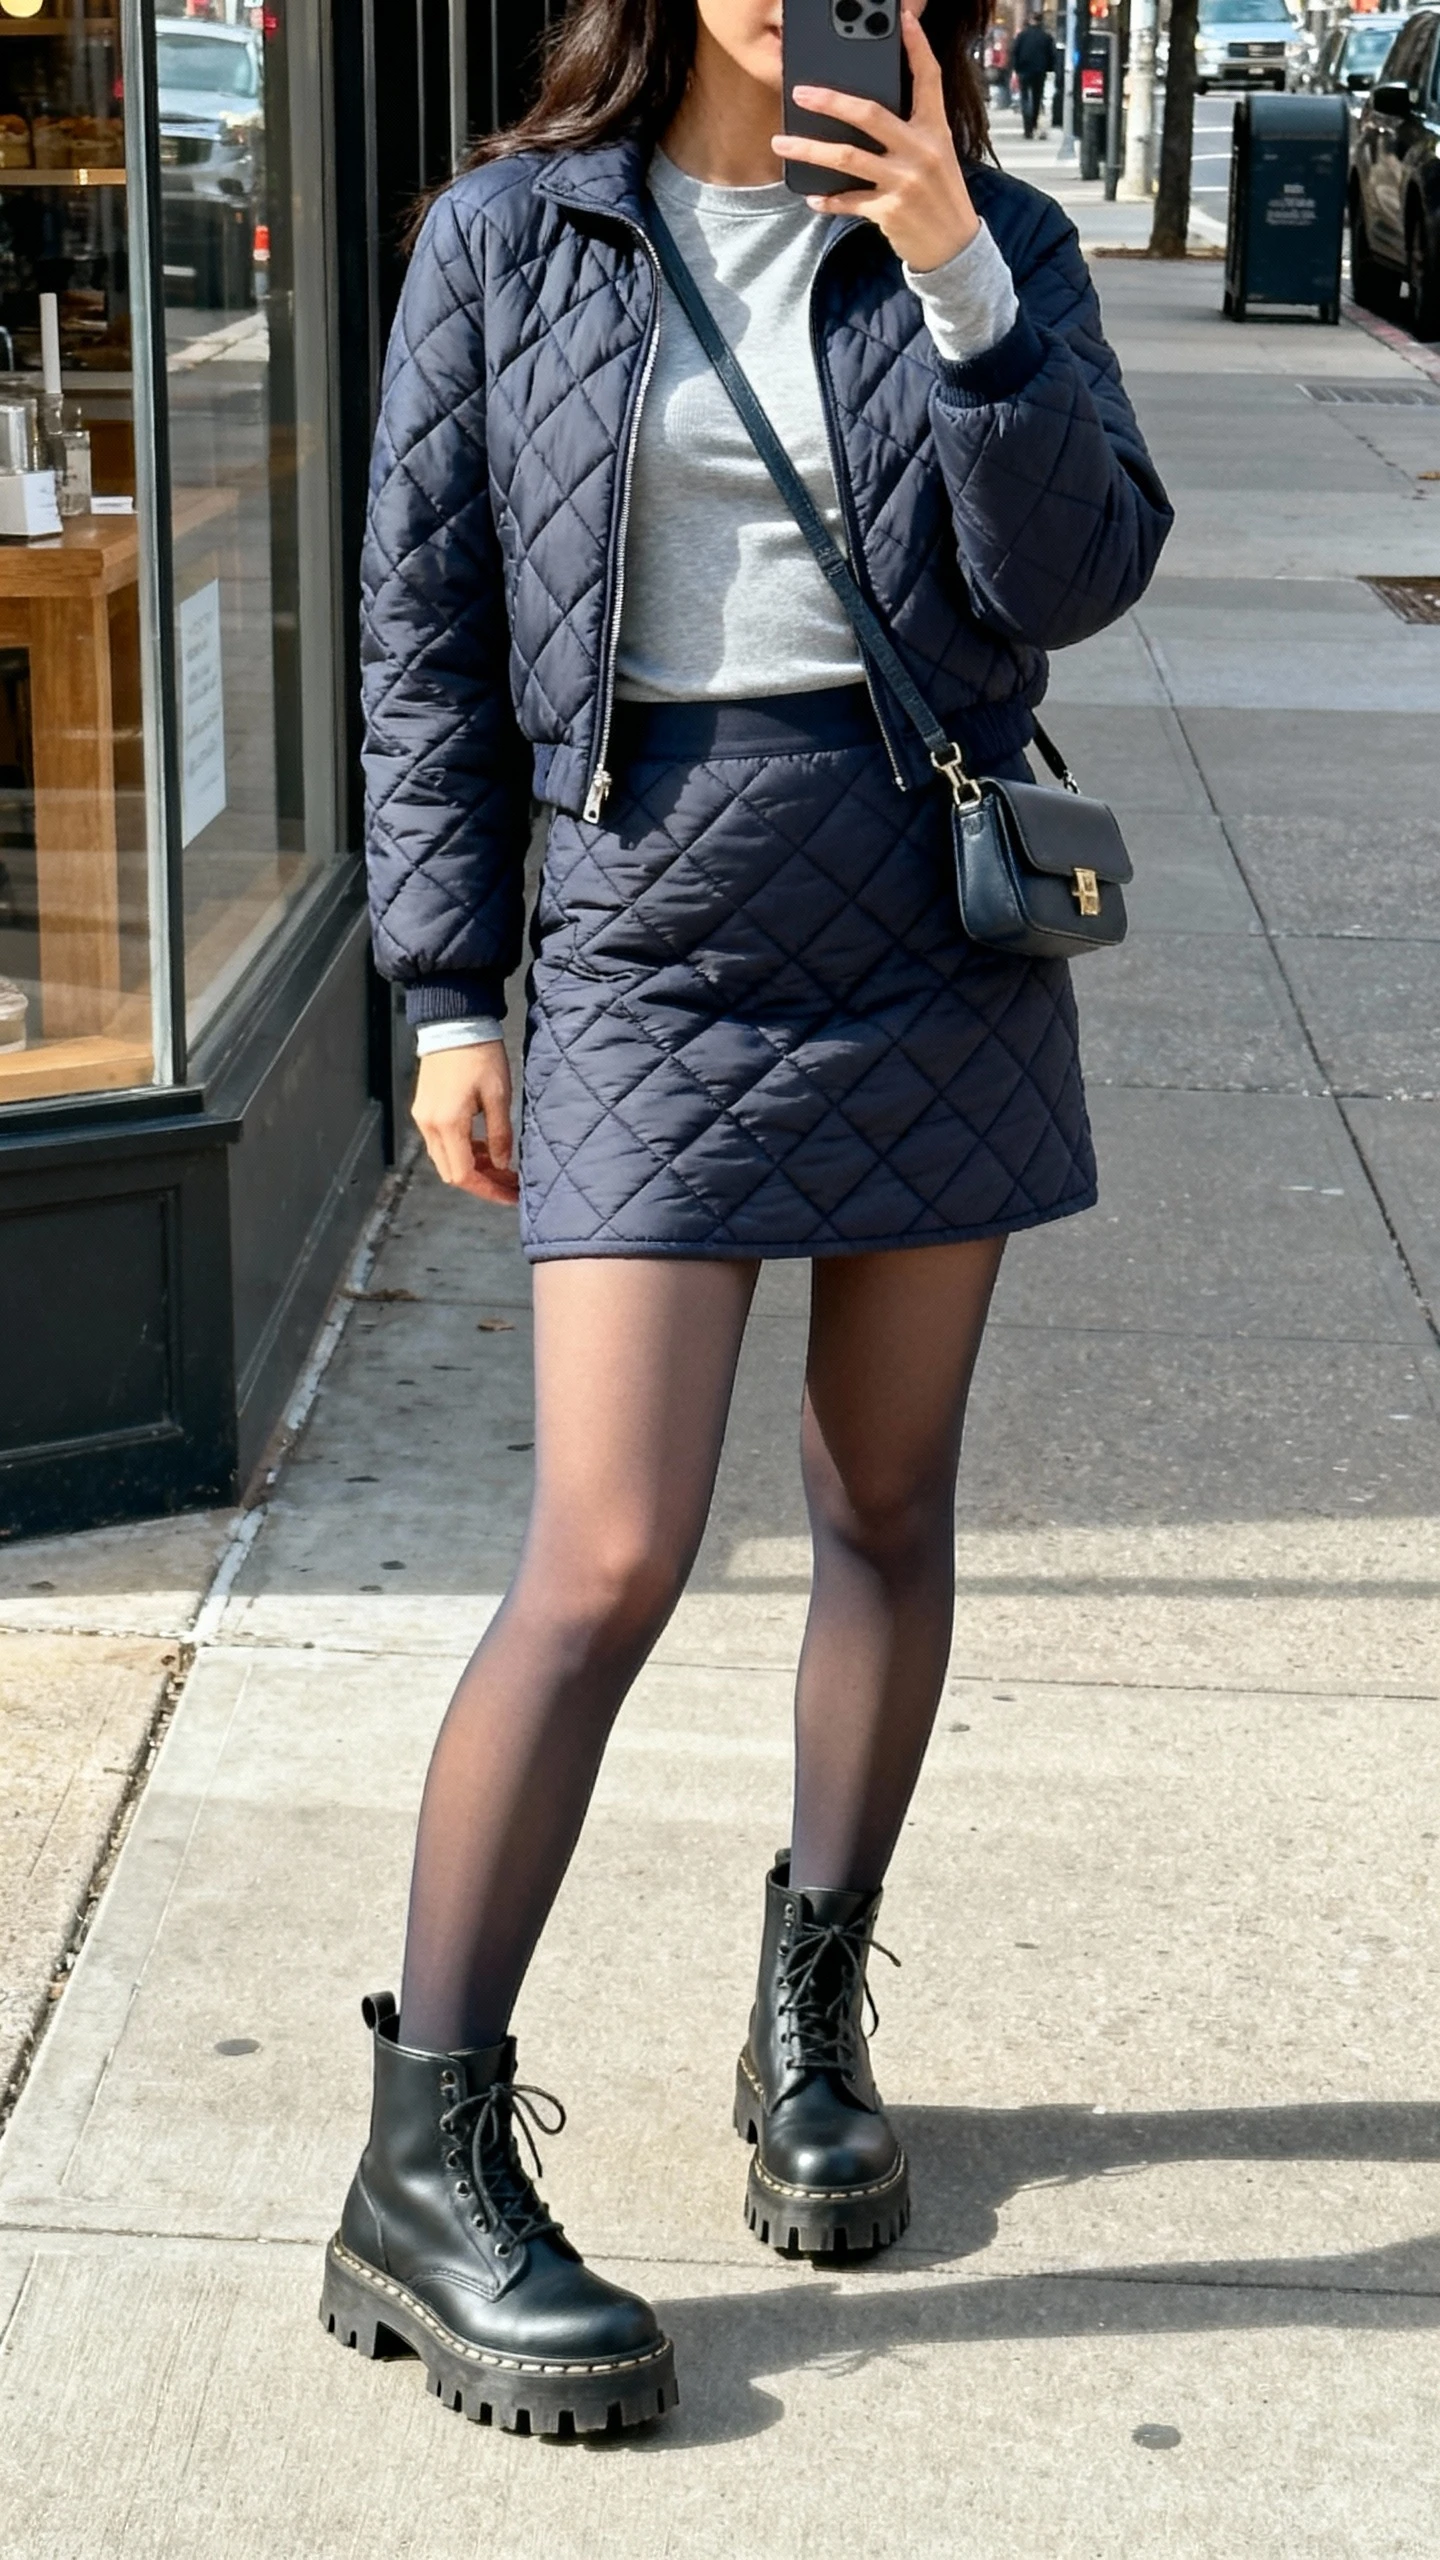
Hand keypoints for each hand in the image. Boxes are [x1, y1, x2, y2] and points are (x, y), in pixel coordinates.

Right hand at [412, 1042, 519, 1206]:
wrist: (455, 1022)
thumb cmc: (480, 1054)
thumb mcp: (498, 1096)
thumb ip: (500, 1134)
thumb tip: (502, 1164)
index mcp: (447, 1124)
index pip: (463, 1175)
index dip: (487, 1190)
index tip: (510, 1195)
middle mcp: (429, 1125)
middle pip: (452, 1172)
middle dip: (482, 1183)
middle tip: (510, 1183)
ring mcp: (423, 1117)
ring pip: (446, 1159)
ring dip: (473, 1167)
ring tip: (502, 1166)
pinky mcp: (424, 1108)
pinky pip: (441, 1142)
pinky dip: (463, 1150)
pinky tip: (484, 1146)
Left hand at [774, 6, 979, 271]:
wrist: (954, 247)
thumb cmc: (939, 194)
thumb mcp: (936, 155)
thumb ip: (909, 131)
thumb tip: (865, 113)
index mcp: (934, 130)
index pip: (929, 79)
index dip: (916, 47)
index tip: (902, 20)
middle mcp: (921, 150)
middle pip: (869, 115)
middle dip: (830, 101)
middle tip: (800, 94)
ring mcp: (904, 181)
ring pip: (847, 157)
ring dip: (809, 150)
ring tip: (781, 144)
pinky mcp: (889, 211)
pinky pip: (849, 200)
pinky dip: (828, 199)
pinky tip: (813, 197)